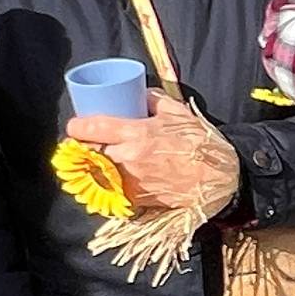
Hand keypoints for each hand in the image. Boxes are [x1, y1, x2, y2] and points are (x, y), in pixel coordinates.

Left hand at [65, 91, 241, 213]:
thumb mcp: (178, 113)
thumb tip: (139, 96)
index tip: (75, 126)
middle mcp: (129, 159)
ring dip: (96, 168)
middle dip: (84, 148)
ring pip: (99, 174)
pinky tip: (114, 180)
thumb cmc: (201, 143)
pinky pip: (115, 191)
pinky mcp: (139, 200)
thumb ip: (154, 101)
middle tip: (86, 144)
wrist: (220, 178)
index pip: (93, 129)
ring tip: (98, 162)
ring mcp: (132, 182)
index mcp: (137, 134)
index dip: (77, 127)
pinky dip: (112, 186)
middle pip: (90, 153)